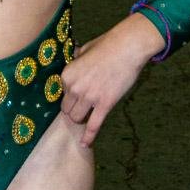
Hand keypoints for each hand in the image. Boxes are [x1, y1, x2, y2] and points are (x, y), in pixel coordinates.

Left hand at [60, 13, 164, 146]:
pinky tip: (85, 144)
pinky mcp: (105, 104)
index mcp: (67, 74)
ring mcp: (89, 97)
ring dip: (81, 119)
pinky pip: (93, 125)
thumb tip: (75, 65)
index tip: (79, 95)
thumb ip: (76, 61)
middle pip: (67, 110)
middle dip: (74, 109)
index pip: (62, 94)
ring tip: (87, 117)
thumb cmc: (107, 45)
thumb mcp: (84, 50)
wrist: (127, 47)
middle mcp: (74, 87)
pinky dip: (89, 137)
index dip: (71, 95)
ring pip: (77, 118)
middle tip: (84, 107)